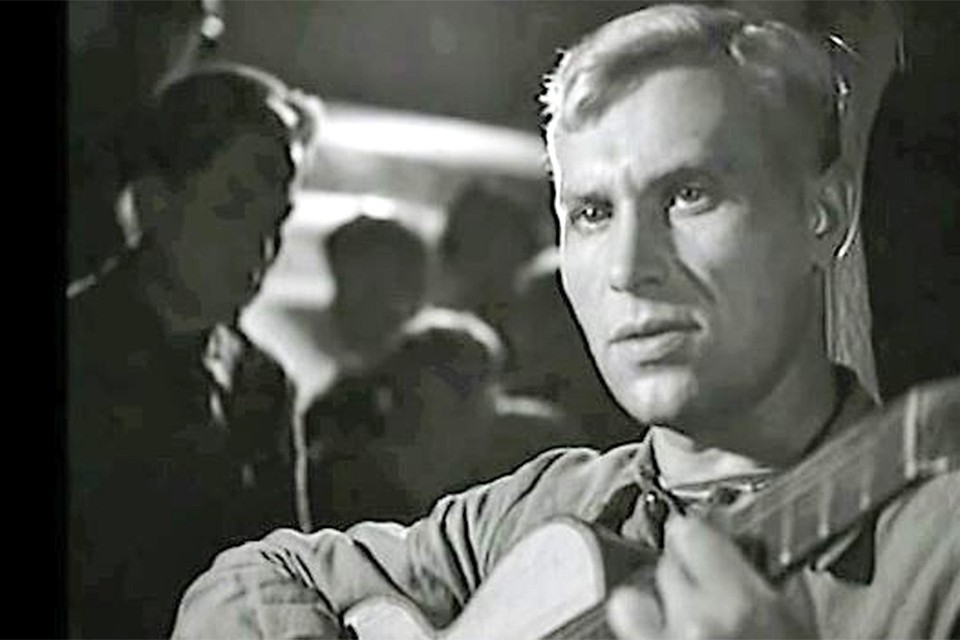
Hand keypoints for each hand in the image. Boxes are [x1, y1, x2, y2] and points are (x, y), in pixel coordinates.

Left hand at [607, 515, 815, 638]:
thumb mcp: (799, 633)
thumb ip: (767, 590)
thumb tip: (742, 554)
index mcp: (742, 608)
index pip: (689, 533)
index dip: (697, 541)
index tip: (700, 545)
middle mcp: (693, 627)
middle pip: (663, 570)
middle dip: (682, 585)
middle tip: (706, 609)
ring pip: (629, 605)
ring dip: (648, 614)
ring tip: (673, 632)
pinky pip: (631, 637)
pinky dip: (647, 636)